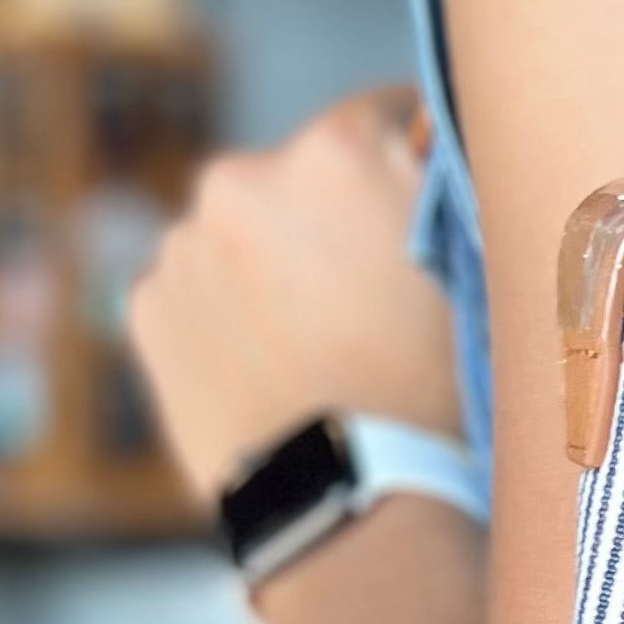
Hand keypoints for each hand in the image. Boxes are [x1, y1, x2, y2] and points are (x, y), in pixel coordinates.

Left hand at [129, 89, 465, 502]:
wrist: (356, 509)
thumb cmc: (440, 397)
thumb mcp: (478, 275)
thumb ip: (450, 198)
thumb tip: (441, 157)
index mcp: (337, 153)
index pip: (381, 114)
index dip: (408, 164)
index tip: (421, 212)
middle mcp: (242, 177)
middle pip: (301, 178)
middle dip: (331, 222)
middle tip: (373, 302)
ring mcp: (183, 244)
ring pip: (241, 237)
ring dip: (273, 271)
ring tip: (321, 352)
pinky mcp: (146, 307)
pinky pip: (195, 293)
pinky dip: (227, 319)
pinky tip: (273, 373)